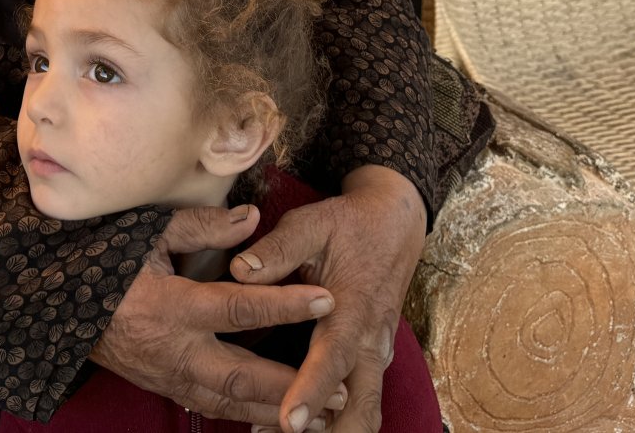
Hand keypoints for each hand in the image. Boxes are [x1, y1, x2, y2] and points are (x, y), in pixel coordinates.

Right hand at [92, 204, 338, 427]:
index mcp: (172, 306)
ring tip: (324, 415)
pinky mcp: (165, 388)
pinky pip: (212, 408)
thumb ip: (202, 227)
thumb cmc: (105, 263)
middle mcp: (173, 350)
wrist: (56, 306)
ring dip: (277, 408)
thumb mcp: (148, 233)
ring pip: (230, 403)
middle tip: (341, 388)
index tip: (327, 300)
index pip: (239, 307)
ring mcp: (168, 376)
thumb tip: (252, 218)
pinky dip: (247, 415)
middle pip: (242, 375)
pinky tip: (277, 417)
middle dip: (293, 383)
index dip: (285, 304)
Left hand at [231, 167, 426, 432]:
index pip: (333, 358)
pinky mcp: (371, 359)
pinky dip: (336, 424)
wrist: (394, 223)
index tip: (290, 422)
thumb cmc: (348, 224)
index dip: (311, 391)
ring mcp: (375, 354)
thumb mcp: (311, 223)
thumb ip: (277, 249)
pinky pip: (359, 402)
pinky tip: (292, 431)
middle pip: (360, 406)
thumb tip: (240, 272)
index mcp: (353, 309)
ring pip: (363, 412)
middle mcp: (370, 341)